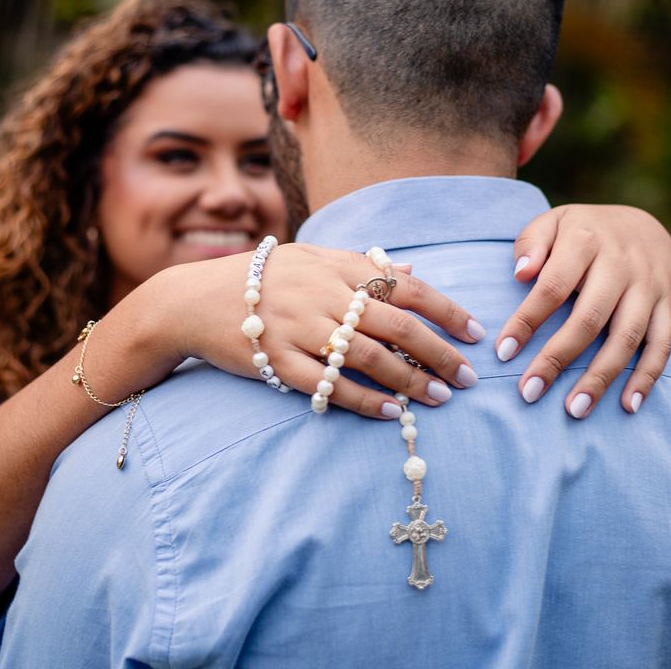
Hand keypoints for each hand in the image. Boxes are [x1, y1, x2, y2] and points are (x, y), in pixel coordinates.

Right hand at [175, 243, 484, 417]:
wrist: (196, 298)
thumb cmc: (264, 276)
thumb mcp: (313, 257)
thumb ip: (363, 265)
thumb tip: (413, 273)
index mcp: (337, 267)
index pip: (405, 288)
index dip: (445, 311)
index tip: (474, 334)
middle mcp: (322, 295)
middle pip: (395, 326)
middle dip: (438, 353)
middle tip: (468, 377)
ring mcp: (299, 329)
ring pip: (366, 357)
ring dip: (409, 381)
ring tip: (439, 398)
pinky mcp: (276, 360)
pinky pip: (326, 384)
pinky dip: (361, 399)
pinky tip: (389, 413)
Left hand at [495, 205, 670, 417]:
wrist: (642, 222)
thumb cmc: (581, 230)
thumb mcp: (552, 221)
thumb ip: (531, 243)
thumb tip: (520, 273)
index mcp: (585, 241)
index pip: (551, 287)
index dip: (527, 321)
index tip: (503, 352)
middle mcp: (621, 264)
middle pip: (588, 318)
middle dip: (558, 358)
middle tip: (529, 392)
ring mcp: (648, 286)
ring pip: (627, 337)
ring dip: (601, 376)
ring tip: (574, 408)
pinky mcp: (668, 304)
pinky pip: (663, 344)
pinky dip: (647, 377)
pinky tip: (627, 405)